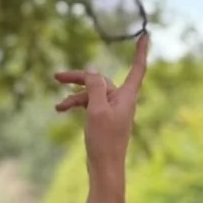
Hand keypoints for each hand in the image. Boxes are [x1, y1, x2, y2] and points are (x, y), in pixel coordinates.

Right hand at [53, 33, 149, 178]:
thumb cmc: (105, 140)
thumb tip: (94, 71)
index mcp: (126, 96)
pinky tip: (62, 110)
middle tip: (56, 76)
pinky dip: (76, 105)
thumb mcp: (97, 110)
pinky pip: (90, 104)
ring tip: (57, 107)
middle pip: (100, 80)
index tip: (145, 34)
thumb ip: (95, 87)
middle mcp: (121, 100)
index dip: (141, 51)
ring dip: (73, 96)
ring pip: (91, 93)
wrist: (105, 168)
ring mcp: (112, 110)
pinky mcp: (103, 119)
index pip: (137, 68)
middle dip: (78, 78)